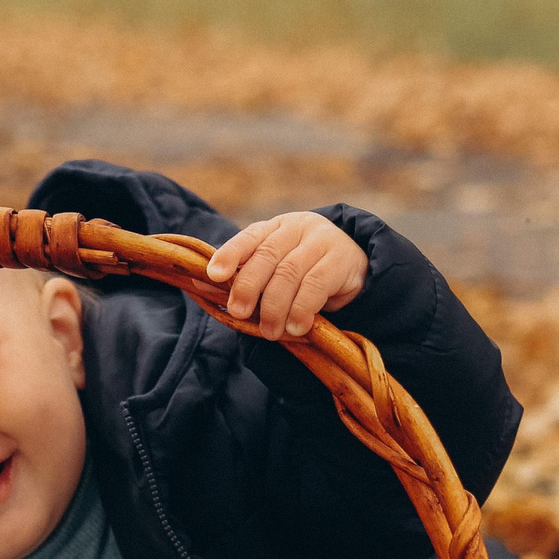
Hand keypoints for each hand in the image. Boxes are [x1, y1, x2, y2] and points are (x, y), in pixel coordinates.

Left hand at [203, 211, 367, 340]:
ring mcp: (322, 241)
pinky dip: (302, 309)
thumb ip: (246, 275)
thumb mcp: (277, 270)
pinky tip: (296, 328)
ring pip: (290, 272)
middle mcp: (298, 227)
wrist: (357, 269)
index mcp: (276, 226)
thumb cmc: (307, 272)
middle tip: (239, 313)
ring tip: (270, 332)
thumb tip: (200, 283)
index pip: (249, 236)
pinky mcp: (342, 260)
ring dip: (275, 306)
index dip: (230, 254)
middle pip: (268, 254)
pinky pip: (316, 285)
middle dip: (249, 286)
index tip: (213, 275)